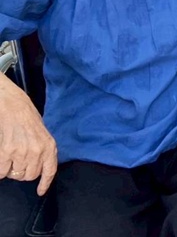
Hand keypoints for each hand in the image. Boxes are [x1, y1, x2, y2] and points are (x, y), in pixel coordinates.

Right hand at [0, 80, 56, 195]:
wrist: (13, 105)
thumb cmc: (27, 118)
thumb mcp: (42, 134)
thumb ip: (42, 151)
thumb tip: (36, 168)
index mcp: (49, 146)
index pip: (50, 170)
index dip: (44, 183)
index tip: (40, 192)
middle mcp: (38, 151)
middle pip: (29, 176)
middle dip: (22, 172)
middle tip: (17, 160)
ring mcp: (22, 152)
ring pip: (15, 174)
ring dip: (10, 169)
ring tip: (10, 154)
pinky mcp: (7, 151)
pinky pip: (2, 172)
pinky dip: (0, 169)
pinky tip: (2, 157)